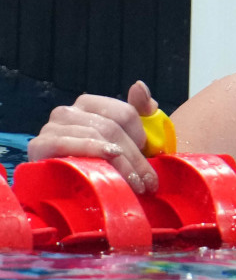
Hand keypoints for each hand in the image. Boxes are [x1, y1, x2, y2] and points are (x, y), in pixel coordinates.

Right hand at [27, 81, 159, 193]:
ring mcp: (51, 127)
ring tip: (134, 185)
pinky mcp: (40, 145)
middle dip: (134, 157)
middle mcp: (68, 111)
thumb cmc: (100, 165)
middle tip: (148, 182)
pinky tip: (106, 162)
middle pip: (111, 128)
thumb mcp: (127, 138)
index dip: (141, 137)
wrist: (64, 194)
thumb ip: (139, 111)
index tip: (151, 156)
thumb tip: (139, 85)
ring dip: (120, 164)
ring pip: (95, 136)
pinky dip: (90, 151)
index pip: (125, 113)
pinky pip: (67, 143)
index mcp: (89, 104)